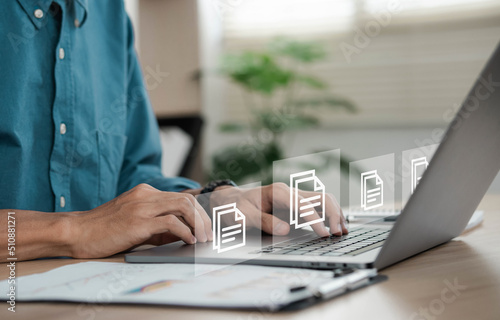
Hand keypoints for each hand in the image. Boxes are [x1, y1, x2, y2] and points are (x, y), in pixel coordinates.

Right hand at [69, 184, 211, 258]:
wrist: (77, 232)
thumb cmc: (104, 231)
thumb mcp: (135, 224)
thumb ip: (158, 226)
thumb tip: (184, 234)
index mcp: (145, 193)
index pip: (181, 197)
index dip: (198, 211)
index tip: (206, 226)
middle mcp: (146, 195)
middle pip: (187, 199)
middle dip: (203, 217)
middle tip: (209, 234)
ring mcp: (142, 206)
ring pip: (183, 206)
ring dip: (198, 223)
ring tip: (203, 238)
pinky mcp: (138, 221)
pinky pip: (171, 222)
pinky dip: (184, 231)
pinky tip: (188, 241)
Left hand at [209, 183, 347, 237]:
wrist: (229, 201)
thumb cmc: (235, 207)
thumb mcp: (243, 216)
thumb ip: (264, 222)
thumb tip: (286, 229)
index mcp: (278, 192)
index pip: (303, 205)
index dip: (315, 219)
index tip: (323, 234)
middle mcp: (289, 192)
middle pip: (320, 198)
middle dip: (333, 213)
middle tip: (338, 232)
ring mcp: (293, 197)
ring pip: (322, 201)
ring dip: (335, 213)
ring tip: (342, 231)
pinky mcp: (295, 205)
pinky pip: (317, 207)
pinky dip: (329, 215)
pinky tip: (334, 226)